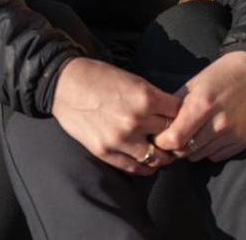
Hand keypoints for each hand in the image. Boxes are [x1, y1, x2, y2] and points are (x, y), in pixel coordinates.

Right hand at [49, 57, 182, 175]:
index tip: (180, 118)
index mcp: (145, 97)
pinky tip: (147, 162)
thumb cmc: (98, 77)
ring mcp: (120, 139)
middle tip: (175, 137)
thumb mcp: (132, 79)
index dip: (182, 115)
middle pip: (170, 136)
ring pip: (157, 157)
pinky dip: (145, 167)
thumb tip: (172, 113)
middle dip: (174, 135)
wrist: (64, 84)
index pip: (179, 114)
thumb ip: (152, 98)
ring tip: (162, 152)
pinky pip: (135, 167)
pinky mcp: (106, 151)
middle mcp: (136, 120)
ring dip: (162, 155)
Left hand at [151, 50, 245, 162]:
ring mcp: (232, 134)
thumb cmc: (221, 75)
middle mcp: (219, 122)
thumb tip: (157, 124)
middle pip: (185, 150)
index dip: (162, 141)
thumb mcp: (194, 83)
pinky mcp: (242, 142)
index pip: (175, 138)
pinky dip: (208, 150)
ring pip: (199, 155)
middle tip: (172, 138)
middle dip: (174, 147)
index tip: (158, 136)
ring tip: (191, 134)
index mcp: (202, 104)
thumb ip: (176, 105)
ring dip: (191, 149)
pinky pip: (216, 156)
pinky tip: (208, 136)